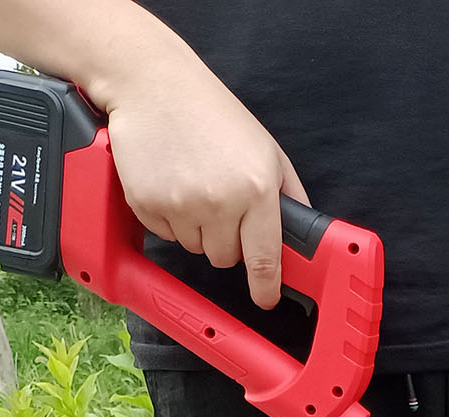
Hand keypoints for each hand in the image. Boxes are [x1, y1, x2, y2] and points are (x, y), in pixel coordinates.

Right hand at [100, 47, 307, 308]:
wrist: (152, 83)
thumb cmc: (213, 115)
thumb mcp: (268, 152)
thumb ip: (289, 196)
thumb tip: (302, 237)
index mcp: (256, 191)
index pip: (264, 259)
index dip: (266, 287)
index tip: (265, 299)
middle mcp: (219, 202)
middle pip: (226, 259)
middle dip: (227, 242)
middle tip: (220, 205)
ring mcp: (180, 205)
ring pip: (195, 249)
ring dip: (197, 230)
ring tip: (194, 186)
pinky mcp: (146, 203)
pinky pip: (164, 234)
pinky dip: (169, 218)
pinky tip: (171, 183)